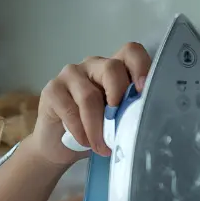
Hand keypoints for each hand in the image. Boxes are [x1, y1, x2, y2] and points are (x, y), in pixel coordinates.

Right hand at [26, 42, 151, 164]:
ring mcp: (71, 75)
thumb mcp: (118, 120)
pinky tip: (85, 142)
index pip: (131, 52)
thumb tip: (147, 120)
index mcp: (116, 69)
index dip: (140, 67)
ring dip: (98, 127)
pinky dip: (81, 131)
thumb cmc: (96, 130)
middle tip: (120, 127)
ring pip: (90, 95)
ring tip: (103, 147)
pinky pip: (70, 109)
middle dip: (119, 99)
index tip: (143, 91)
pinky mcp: (52, 90)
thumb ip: (130, 111)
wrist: (60, 145)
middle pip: (111, 69)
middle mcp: (94, 66)